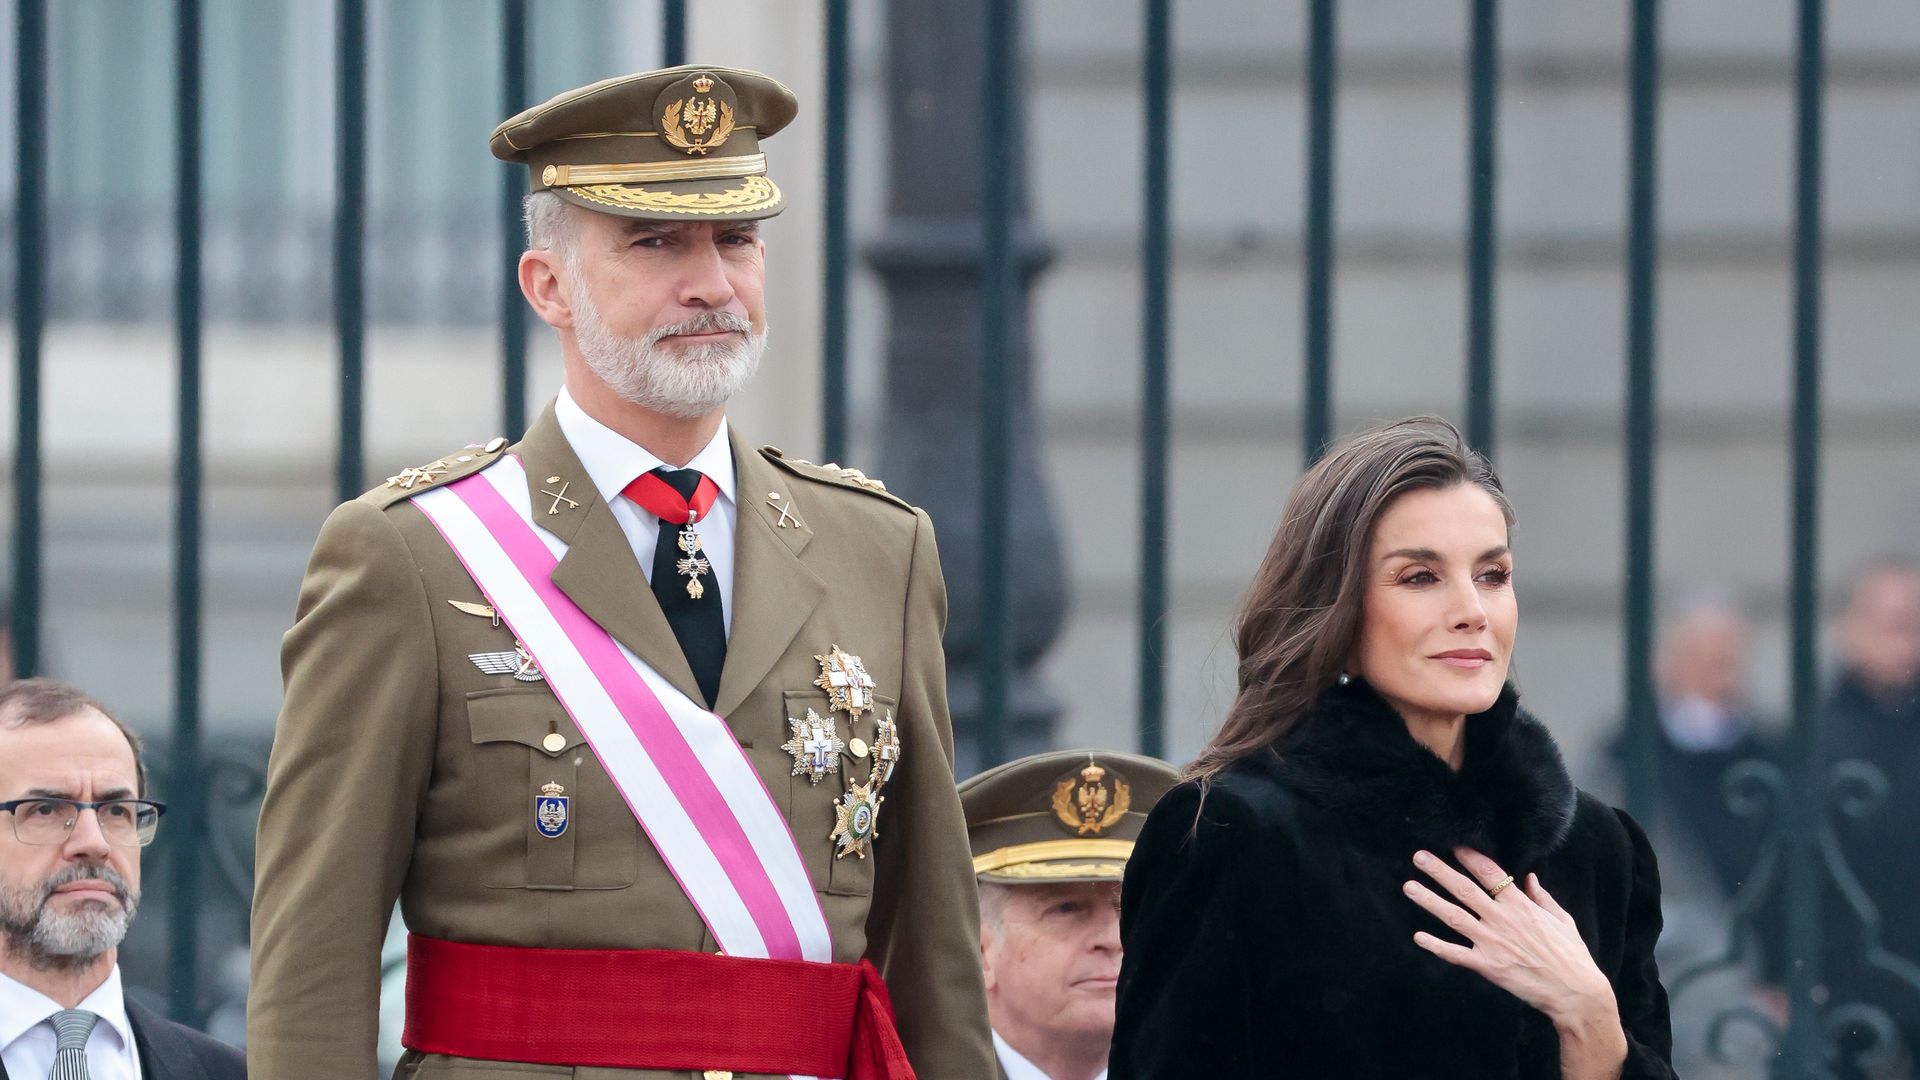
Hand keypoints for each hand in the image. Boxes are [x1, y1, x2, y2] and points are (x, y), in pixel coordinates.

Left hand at [1403, 848, 1617, 1027]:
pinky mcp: (1489, 966)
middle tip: (1419, 857)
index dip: (1470, 858)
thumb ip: (1542, 897)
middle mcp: (1503, 920)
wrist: (1577, 993)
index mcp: (1521, 905)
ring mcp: (1493, 942)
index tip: (1453, 845)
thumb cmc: (1572, 956)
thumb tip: (1530, 877)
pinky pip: (1457, 954)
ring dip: (1429, 901)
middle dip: (1440, 871)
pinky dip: (1437, 946)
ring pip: (1454, 917)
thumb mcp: (1562, 920)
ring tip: (1409, 887)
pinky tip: (1418, 937)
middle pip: (1465, 890)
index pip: (1490, 874)